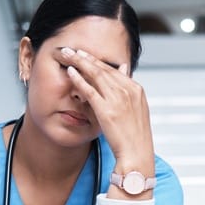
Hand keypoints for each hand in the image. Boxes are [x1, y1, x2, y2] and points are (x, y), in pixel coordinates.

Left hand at [60, 47, 154, 172]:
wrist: (137, 154)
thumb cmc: (135, 136)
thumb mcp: (137, 109)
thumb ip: (128, 90)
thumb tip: (124, 69)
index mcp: (136, 89)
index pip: (114, 70)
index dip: (97, 61)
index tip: (85, 55)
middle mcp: (128, 90)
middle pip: (103, 69)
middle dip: (85, 57)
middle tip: (71, 50)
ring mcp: (117, 99)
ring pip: (95, 74)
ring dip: (79, 62)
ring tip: (67, 55)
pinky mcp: (106, 110)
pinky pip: (89, 90)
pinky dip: (79, 79)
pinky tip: (70, 72)